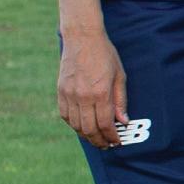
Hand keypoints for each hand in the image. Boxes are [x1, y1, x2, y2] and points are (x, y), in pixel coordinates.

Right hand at [58, 30, 127, 146]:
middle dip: (99, 140)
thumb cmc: (105, 55)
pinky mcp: (60, 91)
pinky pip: (65, 115)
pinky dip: (73, 124)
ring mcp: (69, 94)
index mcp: (100, 93)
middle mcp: (82, 96)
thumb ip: (120, 101)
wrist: (82, 39)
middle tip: (107, 145)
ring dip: (86, 135)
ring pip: (75, 124)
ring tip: (96, 139)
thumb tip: (123, 121)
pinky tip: (82, 126)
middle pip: (89, 128)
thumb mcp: (120, 76)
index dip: (111, 136)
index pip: (105, 124)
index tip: (117, 142)